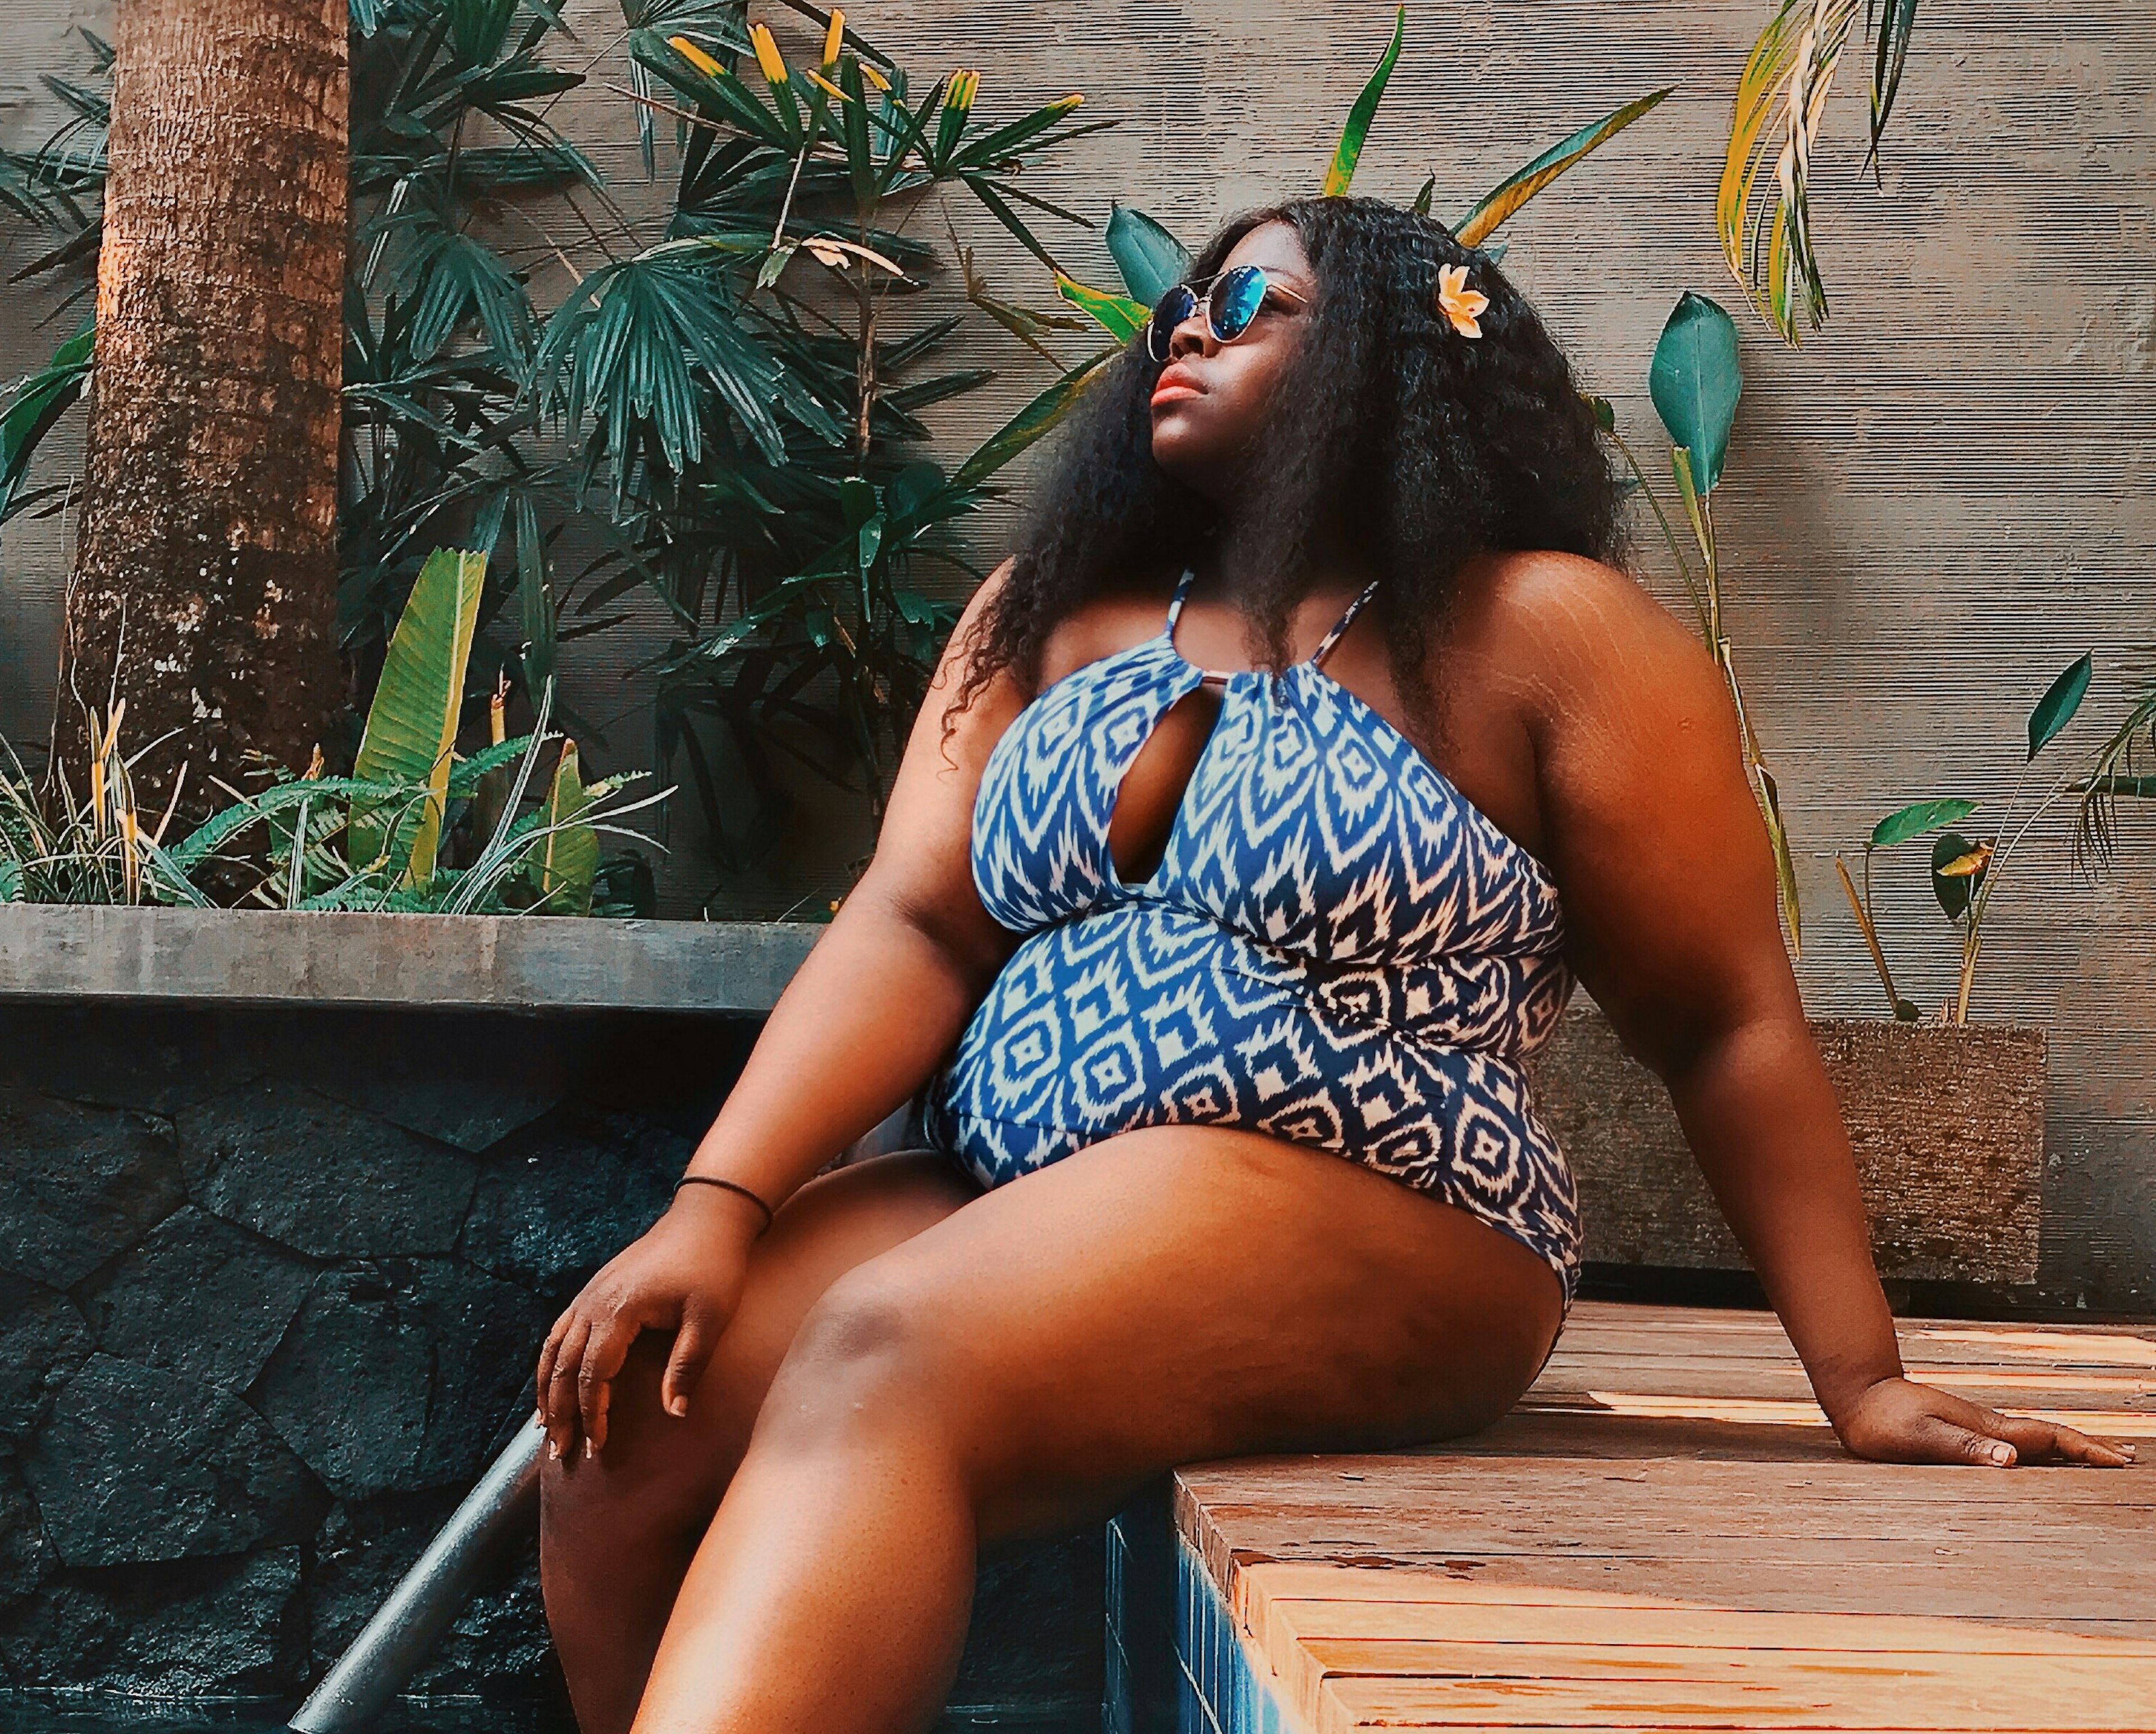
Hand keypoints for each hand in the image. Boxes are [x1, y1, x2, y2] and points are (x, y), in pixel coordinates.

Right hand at [534, 1184, 764, 1463]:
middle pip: (563, 1367)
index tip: (597, 1448)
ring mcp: (590, 1294)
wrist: (707, 1218)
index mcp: (619, 1311)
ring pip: (554, 1350)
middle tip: (560, 1454)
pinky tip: (551, 1385)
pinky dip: (550, 1363)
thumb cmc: (714, 1267)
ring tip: (546, 1429)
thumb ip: (687, 1366)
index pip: (593, 1374)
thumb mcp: (709, 1319)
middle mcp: (594, 1302)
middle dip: (560, 1413)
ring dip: (547, 1391)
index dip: (592, 1414)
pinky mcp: (594, 1290)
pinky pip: (560, 1332)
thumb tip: (674, 1414)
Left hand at [1834, 1375, 2136, 1467]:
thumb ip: (1963, 1448)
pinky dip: (2040, 1450)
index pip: (2048, 1440)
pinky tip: (2039, 1458)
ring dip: (2071, 1449)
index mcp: (1986, 1430)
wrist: (1857, 1392)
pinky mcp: (1963, 1432)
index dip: (2086, 1450)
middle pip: (2052, 1438)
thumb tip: (2011, 1461)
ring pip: (2036, 1440)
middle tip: (2129, 1458)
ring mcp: (1978, 1429)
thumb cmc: (1882, 1419)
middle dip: (2091, 1449)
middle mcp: (1989, 1428)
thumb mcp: (1919, 1437)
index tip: (2120, 1460)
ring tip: (2100, 1457)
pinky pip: (2014, 1443)